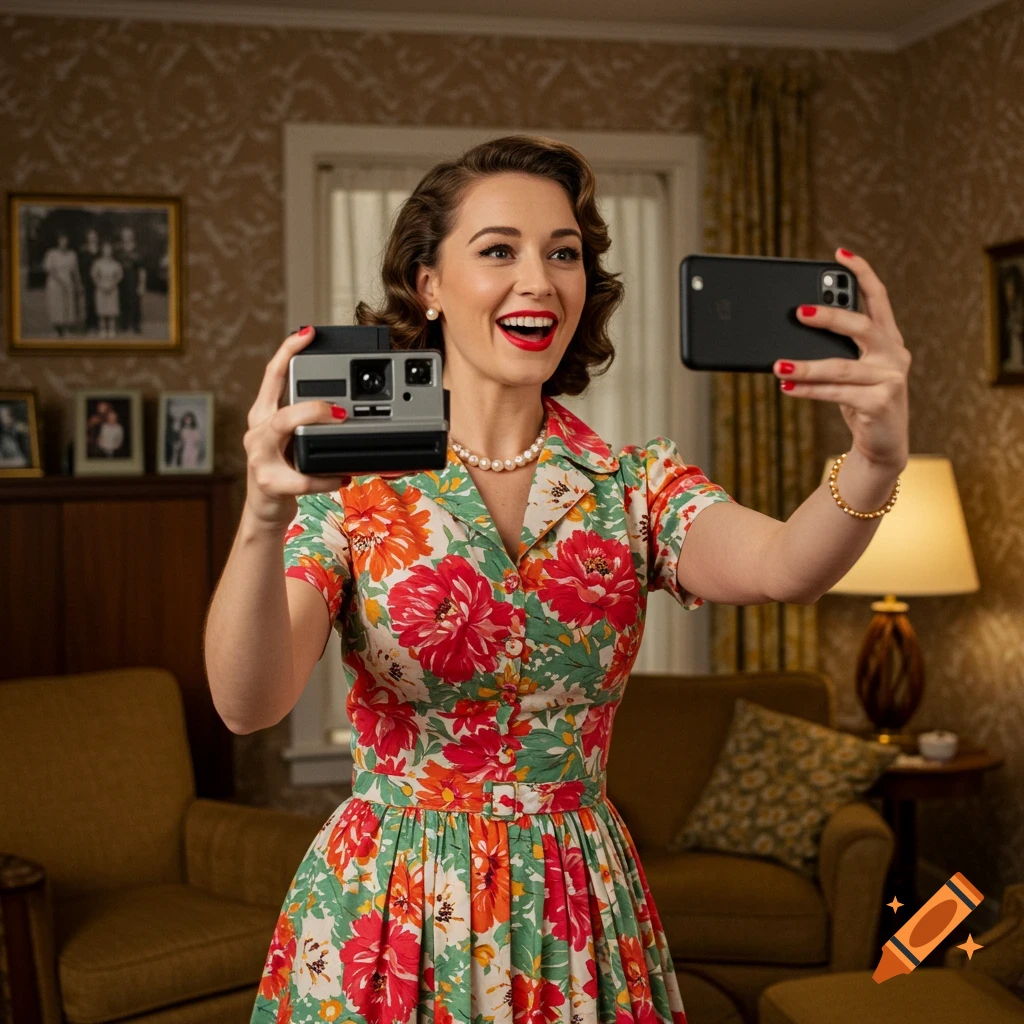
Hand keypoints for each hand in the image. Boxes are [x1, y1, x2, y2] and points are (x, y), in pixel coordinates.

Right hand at [242, 327, 415, 528]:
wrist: (264, 512)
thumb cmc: (284, 471)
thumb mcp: (294, 439)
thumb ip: (310, 419)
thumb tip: (350, 404)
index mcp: (264, 415)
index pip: (272, 375)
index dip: (288, 351)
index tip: (308, 332)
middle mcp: (258, 431)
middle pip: (279, 407)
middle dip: (311, 404)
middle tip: (342, 409)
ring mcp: (260, 458)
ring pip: (282, 432)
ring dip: (314, 428)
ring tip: (341, 429)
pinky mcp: (270, 484)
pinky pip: (302, 478)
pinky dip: (326, 477)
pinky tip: (341, 476)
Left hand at [773, 248, 909, 472]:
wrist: (881, 444)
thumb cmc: (860, 401)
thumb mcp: (848, 372)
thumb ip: (832, 351)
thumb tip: (786, 337)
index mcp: (887, 339)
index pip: (878, 297)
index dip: (861, 273)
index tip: (840, 253)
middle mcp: (894, 353)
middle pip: (860, 326)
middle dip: (828, 316)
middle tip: (797, 311)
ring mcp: (891, 378)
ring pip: (841, 367)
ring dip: (806, 365)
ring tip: (778, 364)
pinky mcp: (881, 402)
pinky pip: (838, 392)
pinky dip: (810, 390)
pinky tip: (787, 386)